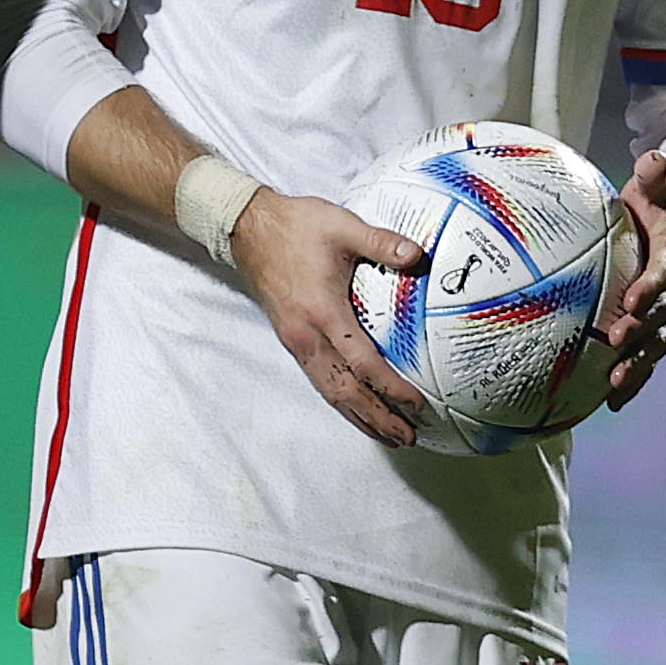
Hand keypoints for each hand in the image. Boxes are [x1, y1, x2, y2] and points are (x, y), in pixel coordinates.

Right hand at [232, 186, 428, 448]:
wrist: (248, 228)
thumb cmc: (295, 227)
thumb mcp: (343, 227)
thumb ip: (382, 243)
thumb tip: (417, 255)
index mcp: (324, 313)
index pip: (363, 362)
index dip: (391, 387)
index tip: (417, 404)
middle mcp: (307, 336)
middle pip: (346, 392)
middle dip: (378, 418)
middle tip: (408, 437)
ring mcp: (296, 342)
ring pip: (330, 393)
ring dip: (360, 417)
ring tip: (388, 435)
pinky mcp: (291, 340)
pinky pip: (319, 381)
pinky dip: (341, 402)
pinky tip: (355, 409)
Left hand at [588, 144, 665, 411]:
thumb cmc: (657, 206)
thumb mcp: (656, 188)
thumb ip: (655, 177)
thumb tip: (653, 156)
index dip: (653, 286)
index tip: (633, 300)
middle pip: (663, 314)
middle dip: (641, 331)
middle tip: (616, 342)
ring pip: (657, 344)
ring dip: (639, 366)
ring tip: (615, 386)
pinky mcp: (658, 330)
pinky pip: (646, 359)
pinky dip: (633, 382)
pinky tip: (609, 405)